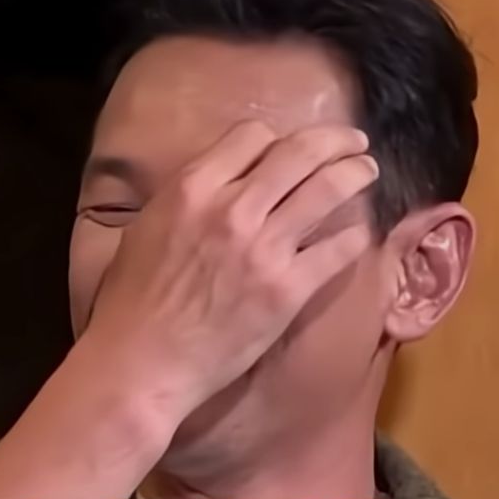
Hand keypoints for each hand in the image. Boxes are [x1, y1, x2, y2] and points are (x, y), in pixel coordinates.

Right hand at [83, 119, 379, 420]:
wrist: (142, 363)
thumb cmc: (132, 302)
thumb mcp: (145, 228)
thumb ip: (186, 199)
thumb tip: (218, 185)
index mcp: (192, 188)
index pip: (252, 136)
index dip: (276, 139)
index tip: (288, 150)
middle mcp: (232, 209)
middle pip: (300, 152)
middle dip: (334, 141)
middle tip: (353, 142)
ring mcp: (264, 249)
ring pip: (328, 189)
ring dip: (356, 174)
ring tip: (366, 172)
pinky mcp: (287, 290)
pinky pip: (336, 249)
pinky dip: (353, 235)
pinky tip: (358, 234)